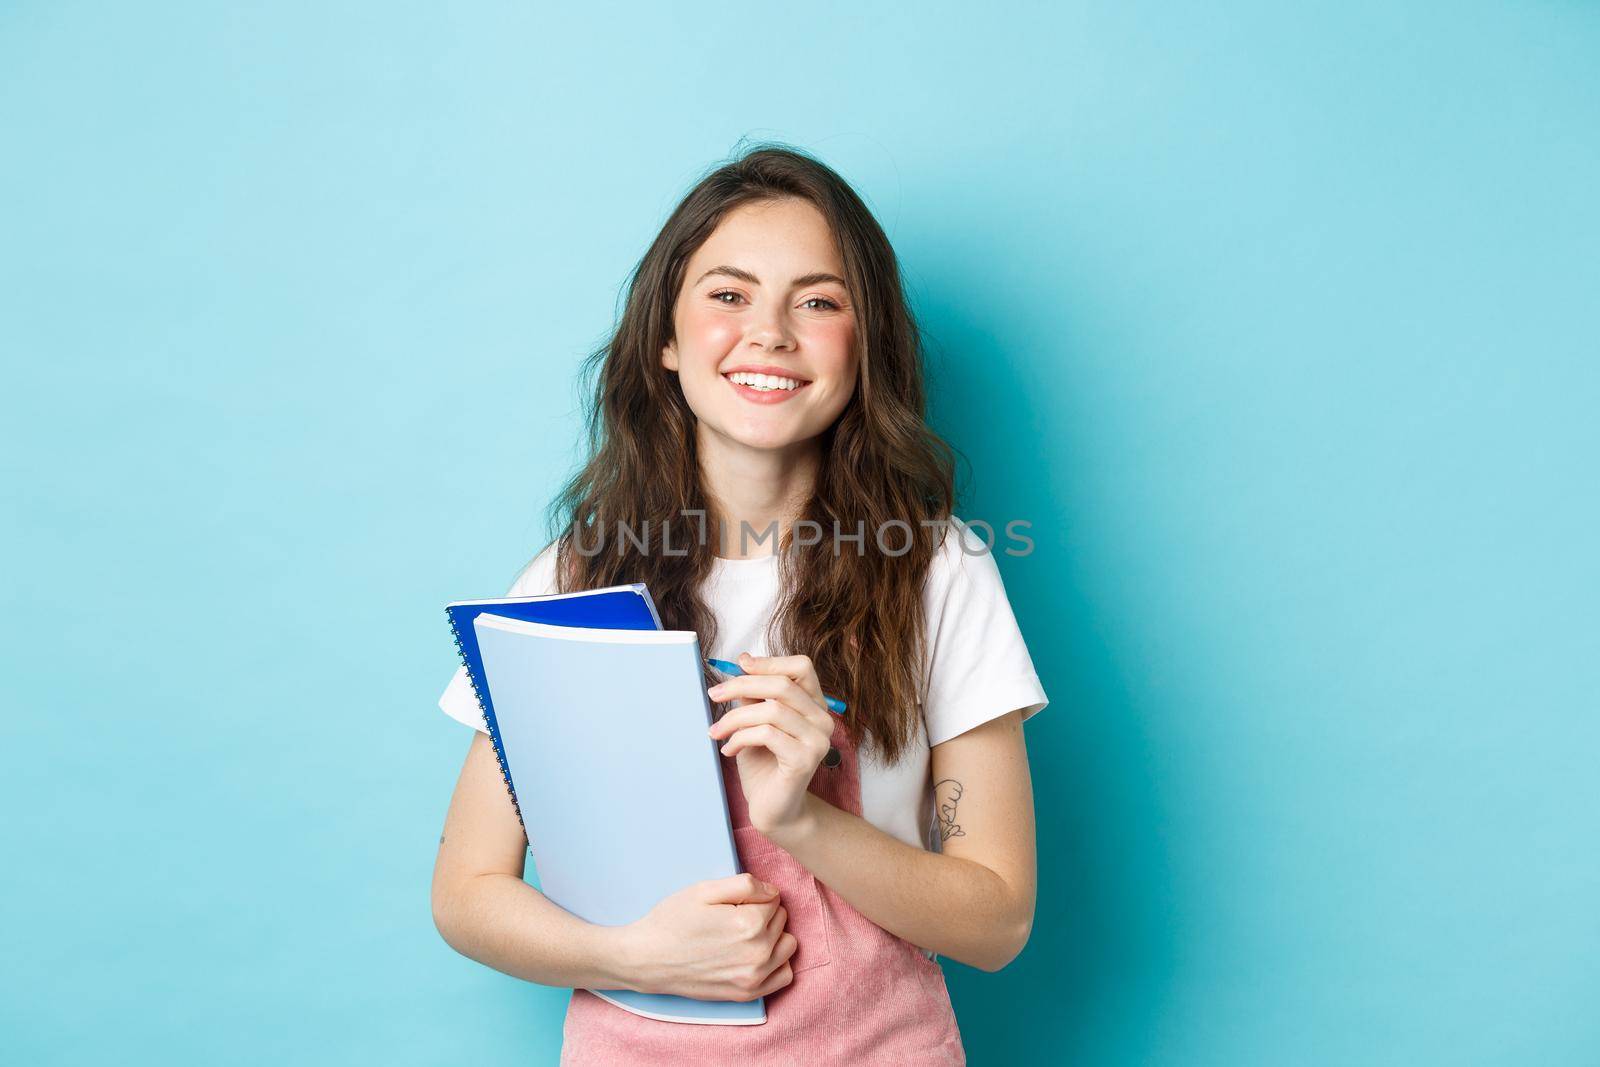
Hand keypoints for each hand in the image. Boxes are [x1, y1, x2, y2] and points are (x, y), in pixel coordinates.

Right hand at [621, 873, 797, 1000]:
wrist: (647, 959)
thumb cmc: (673, 920)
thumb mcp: (704, 890)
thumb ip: (745, 884)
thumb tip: (773, 892)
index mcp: (749, 923)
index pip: (774, 898)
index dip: (754, 896)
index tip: (733, 902)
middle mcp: (757, 953)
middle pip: (781, 920)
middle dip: (763, 914)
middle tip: (733, 917)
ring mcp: (754, 977)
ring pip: (788, 945)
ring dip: (773, 936)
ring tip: (745, 935)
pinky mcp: (747, 994)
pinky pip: (784, 975)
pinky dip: (776, 962)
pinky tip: (755, 955)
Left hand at [706, 652, 834, 836]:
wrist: (773, 809)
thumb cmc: (763, 765)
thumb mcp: (754, 722)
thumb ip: (754, 696)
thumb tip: (744, 662)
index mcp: (813, 705)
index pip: (801, 667)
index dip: (770, 662)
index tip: (740, 664)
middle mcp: (822, 719)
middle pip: (783, 684)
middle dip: (742, 685)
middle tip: (714, 695)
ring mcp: (817, 740)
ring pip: (772, 710)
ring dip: (735, 718)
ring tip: (717, 732)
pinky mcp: (805, 759)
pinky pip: (767, 734)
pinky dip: (740, 738)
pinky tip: (729, 750)